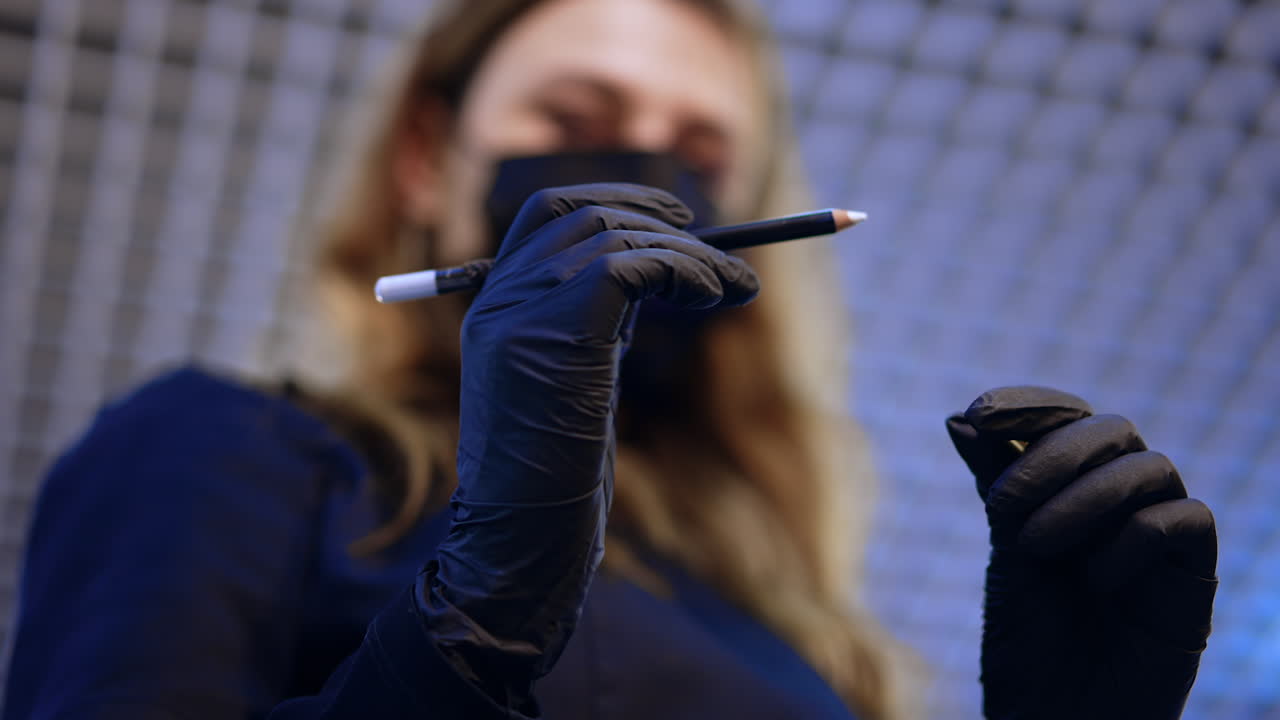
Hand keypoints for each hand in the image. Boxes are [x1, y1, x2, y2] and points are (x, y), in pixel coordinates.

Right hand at [422, 184, 757, 706]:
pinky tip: (716, 295)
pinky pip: (634, 264)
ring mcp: (523, 310)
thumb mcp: (572, 381)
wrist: (521, 536)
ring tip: (738, 288)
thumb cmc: (553, 479)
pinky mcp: (560, 329)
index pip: (548, 215)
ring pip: (616, 234)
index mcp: (494, 308)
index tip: (672, 218)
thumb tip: (662, 271)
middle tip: (718, 246)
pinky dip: (688, 269)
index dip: (614, 201)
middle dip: (657, 215)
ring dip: (692, 252)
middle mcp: (500, 299)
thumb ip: (598, 322)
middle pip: (582, 211)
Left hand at [946, 387, 1217, 719]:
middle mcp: (1121, 501)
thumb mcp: (1004, 549)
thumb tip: (956, 417)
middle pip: (1111, 429)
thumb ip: (993, 482)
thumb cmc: (1028, 638)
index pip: (1065, 417)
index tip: (978, 414)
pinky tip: (1096, 583)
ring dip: (1083, 498)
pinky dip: (1133, 540)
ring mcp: (1160, 535)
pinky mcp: (1193, 576)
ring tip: (1036, 549)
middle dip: (1051, 455)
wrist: (1056, 718)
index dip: (1028, 404)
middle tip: (1002, 507)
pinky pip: (1184, 520)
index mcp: (1072, 487)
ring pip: (1150, 466)